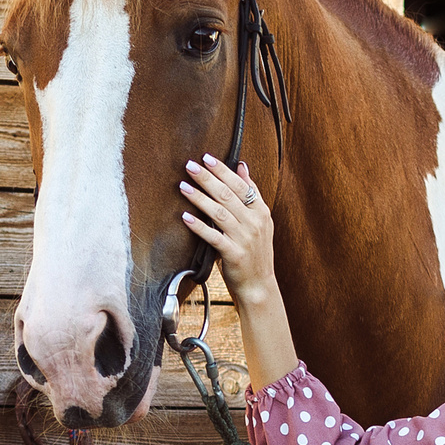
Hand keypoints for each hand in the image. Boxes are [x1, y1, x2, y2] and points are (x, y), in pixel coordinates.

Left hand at [181, 155, 274, 306]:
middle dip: (207, 179)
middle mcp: (254, 223)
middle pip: (228, 195)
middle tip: (190, 166)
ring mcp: (245, 239)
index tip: (207, 158)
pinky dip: (199, 226)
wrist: (259, 286)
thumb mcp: (260, 221)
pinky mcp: (234, 255)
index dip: (223, 170)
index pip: (241, 185)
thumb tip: (243, 166)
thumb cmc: (255, 252)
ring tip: (183, 186)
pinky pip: (213, 237)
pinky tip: (185, 217)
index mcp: (261, 212)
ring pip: (219, 213)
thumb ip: (251, 193)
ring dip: (199, 198)